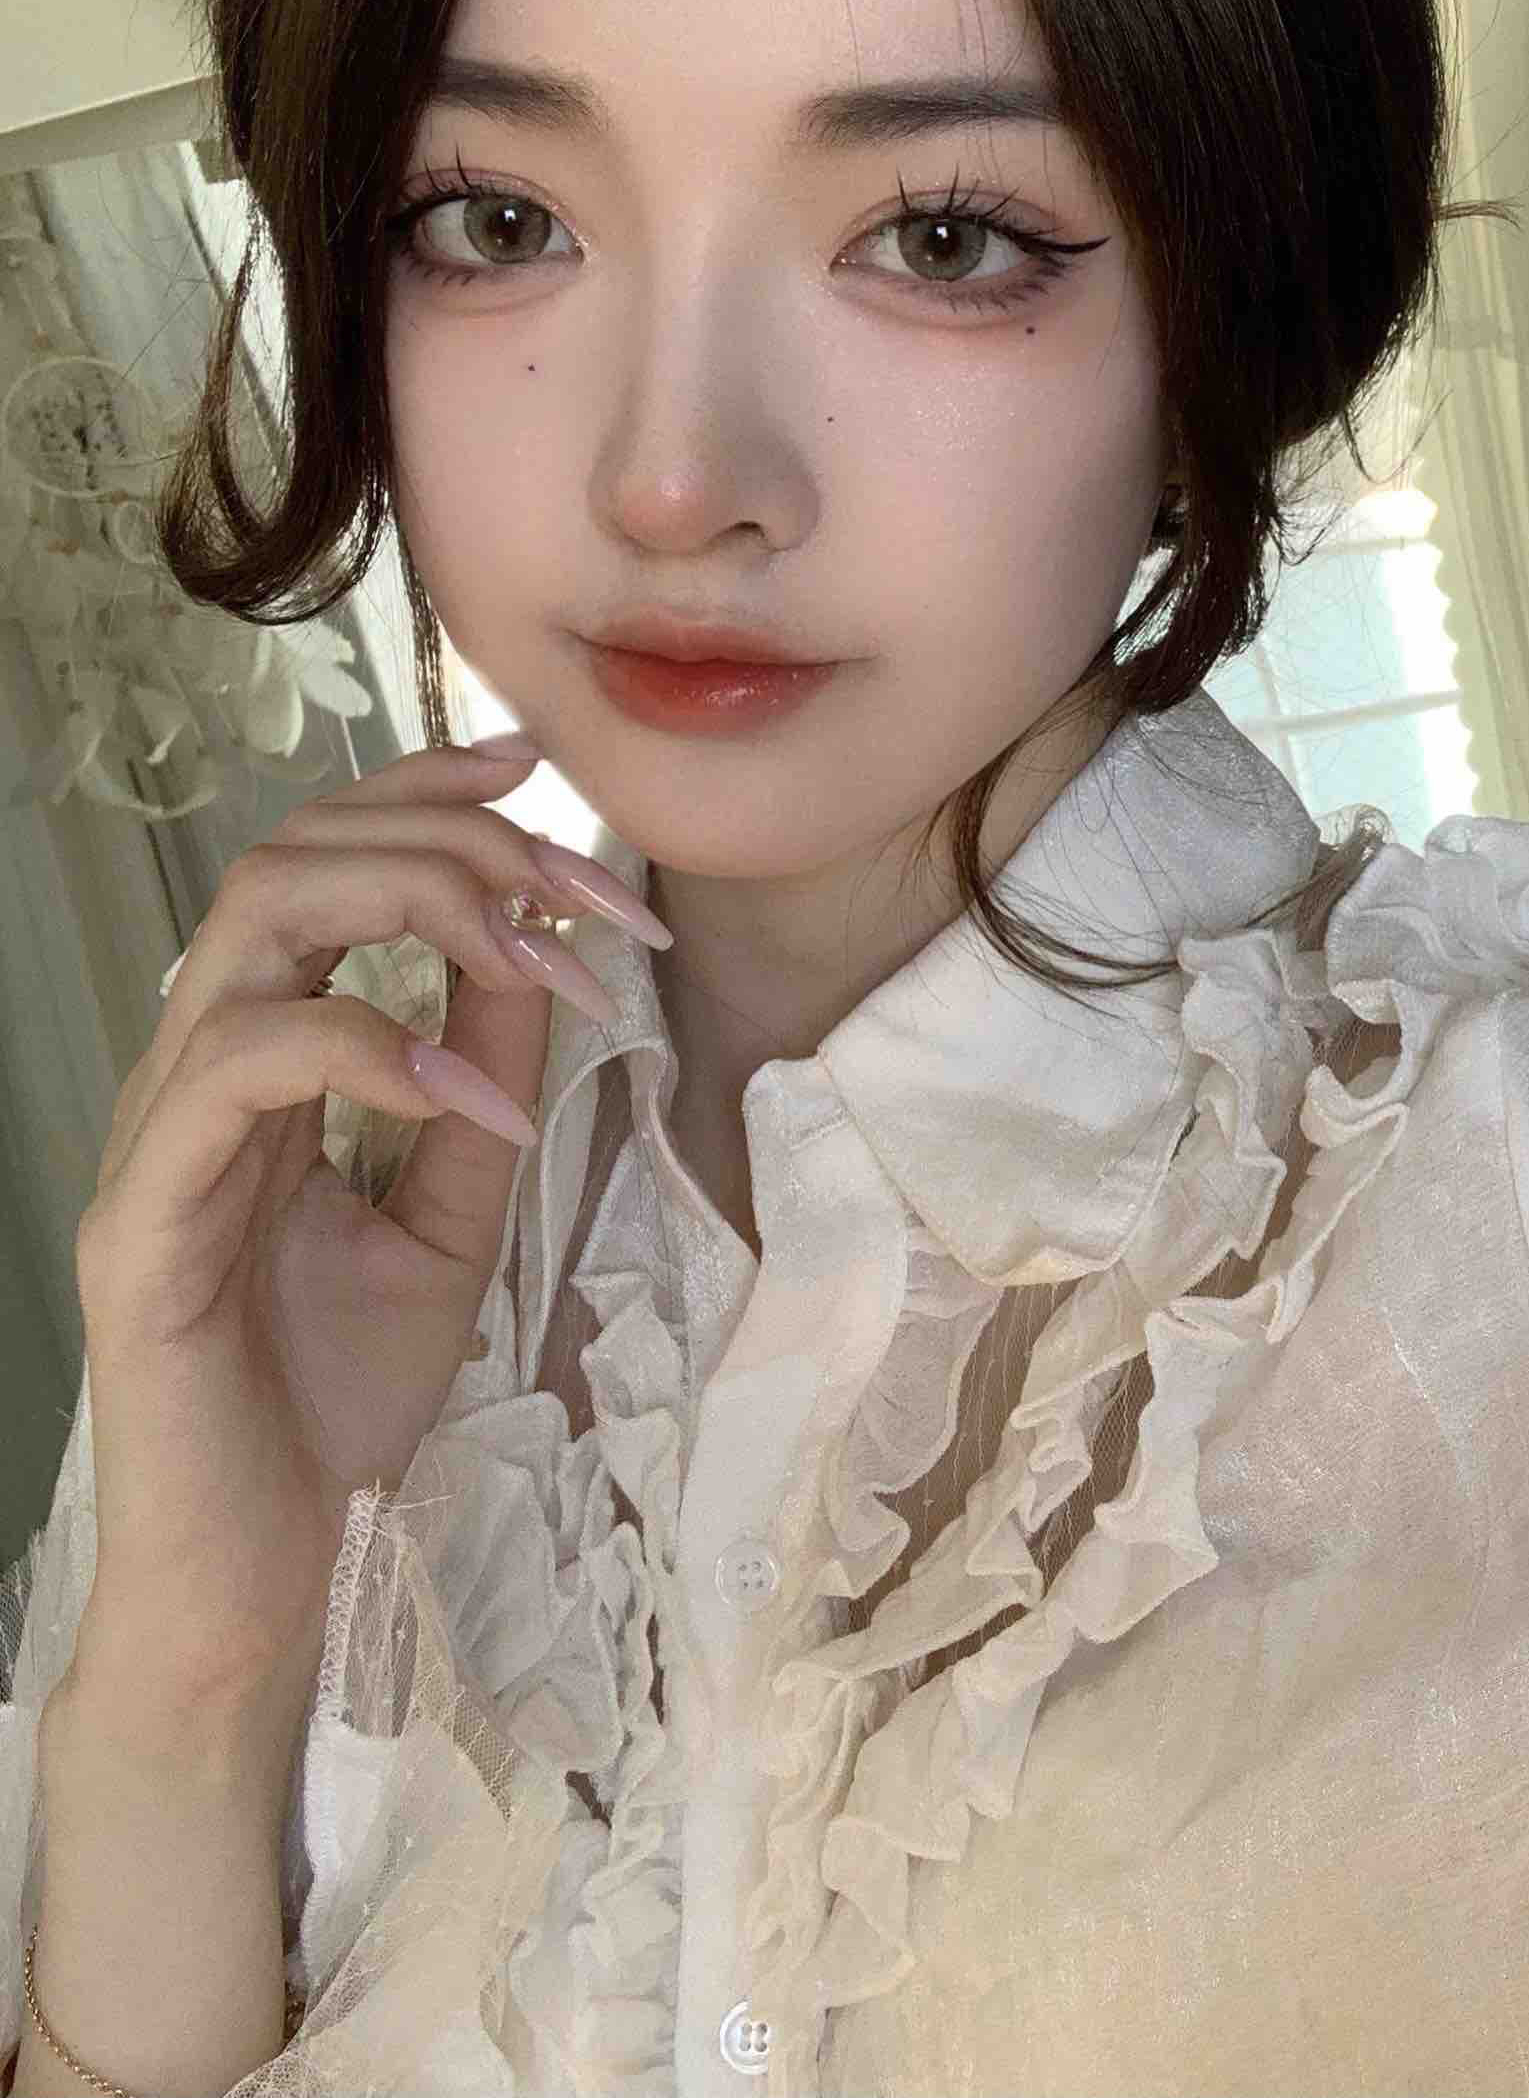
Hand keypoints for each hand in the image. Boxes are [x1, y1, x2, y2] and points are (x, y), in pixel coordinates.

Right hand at [68, 739, 628, 1708]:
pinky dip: (371, 1049)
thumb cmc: (338, 1400)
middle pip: (292, 856)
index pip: (320, 865)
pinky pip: (240, 1068)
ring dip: (419, 906)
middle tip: (578, 890)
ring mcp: (161, 1136)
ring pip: (254, 923)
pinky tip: (468, 1092)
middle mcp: (198, 1071)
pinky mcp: (142, 1218)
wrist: (269, 1572)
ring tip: (537, 958)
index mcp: (262, 1060)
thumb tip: (536, 952)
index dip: (419, 792)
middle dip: (452, 837)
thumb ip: (485, 1081)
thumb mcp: (454, 1212)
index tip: (533, 765)